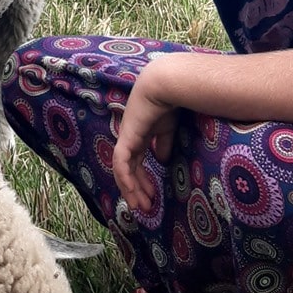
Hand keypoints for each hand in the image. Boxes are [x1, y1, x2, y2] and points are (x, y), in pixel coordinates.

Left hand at [111, 63, 180, 215]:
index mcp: (140, 136)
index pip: (137, 163)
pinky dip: (125, 178)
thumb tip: (162, 161)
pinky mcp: (127, 137)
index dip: (143, 180)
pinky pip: (121, 163)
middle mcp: (130, 138)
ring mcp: (126, 138)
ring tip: (140, 205)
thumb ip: (163, 145)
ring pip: (122, 170)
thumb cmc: (171, 102)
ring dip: (131, 189)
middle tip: (144, 207)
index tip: (152, 196)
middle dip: (136, 190)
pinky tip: (131, 191)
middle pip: (129, 170)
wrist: (167, 85)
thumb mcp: (168, 129)